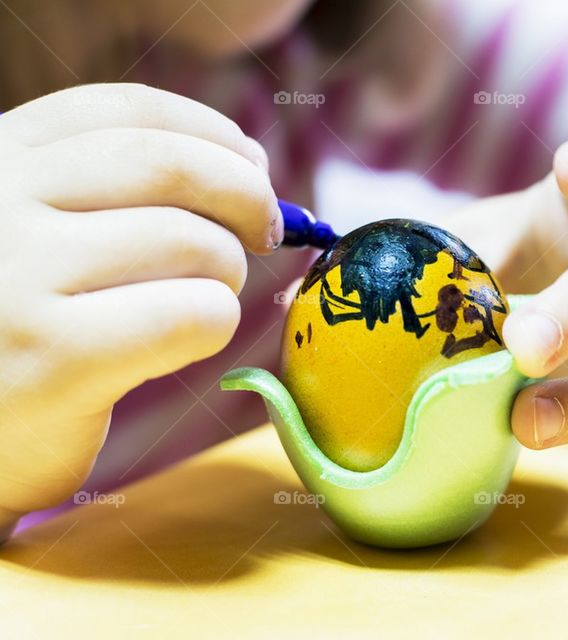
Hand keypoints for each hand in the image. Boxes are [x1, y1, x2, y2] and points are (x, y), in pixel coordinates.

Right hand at [0, 83, 280, 520]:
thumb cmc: (12, 333)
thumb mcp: (33, 232)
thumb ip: (110, 191)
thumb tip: (250, 163)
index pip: (127, 113)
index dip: (212, 133)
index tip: (254, 163)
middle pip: (171, 167)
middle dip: (247, 195)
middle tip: (267, 232)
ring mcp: (20, 278)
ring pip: (194, 243)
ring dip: (228, 272)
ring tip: (204, 297)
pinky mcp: (56, 358)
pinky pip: (193, 315)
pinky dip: (215, 324)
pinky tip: (188, 340)